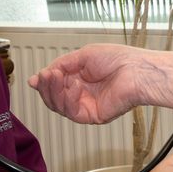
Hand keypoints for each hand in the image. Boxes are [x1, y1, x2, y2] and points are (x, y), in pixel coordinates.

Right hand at [29, 44, 146, 123]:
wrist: (136, 70)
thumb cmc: (119, 59)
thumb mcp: (83, 55)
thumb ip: (61, 65)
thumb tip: (42, 74)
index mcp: (80, 78)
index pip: (55, 84)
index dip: (44, 82)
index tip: (36, 78)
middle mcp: (82, 93)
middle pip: (53, 97)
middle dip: (47, 86)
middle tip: (46, 76)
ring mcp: (87, 105)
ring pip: (59, 106)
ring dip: (54, 91)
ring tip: (55, 77)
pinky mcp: (92, 115)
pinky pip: (71, 112)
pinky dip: (68, 99)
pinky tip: (74, 86)